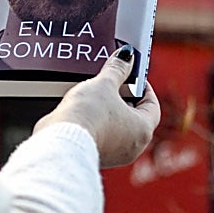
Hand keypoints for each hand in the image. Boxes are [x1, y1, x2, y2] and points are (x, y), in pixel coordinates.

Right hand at [34, 48, 160, 167]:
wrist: (61, 140)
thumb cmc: (88, 116)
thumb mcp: (104, 84)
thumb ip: (117, 68)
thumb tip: (126, 56)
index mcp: (143, 129)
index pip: (152, 105)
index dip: (143, 87)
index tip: (133, 76)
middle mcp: (133, 146)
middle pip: (135, 116)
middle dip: (124, 98)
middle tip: (113, 83)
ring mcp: (115, 155)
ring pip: (118, 127)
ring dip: (110, 112)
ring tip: (95, 97)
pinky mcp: (97, 156)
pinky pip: (103, 136)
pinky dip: (97, 124)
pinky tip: (85, 112)